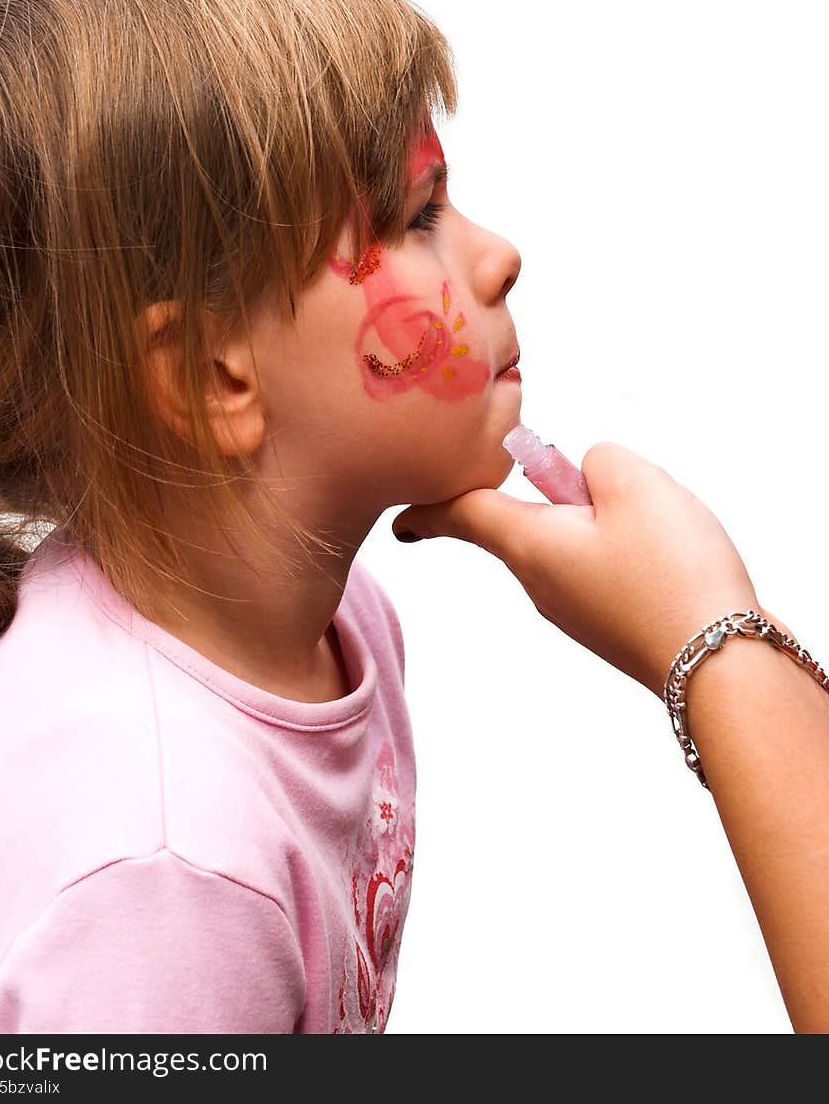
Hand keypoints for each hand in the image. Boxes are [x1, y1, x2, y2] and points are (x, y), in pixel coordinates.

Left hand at [392, 441, 760, 698]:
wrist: (723, 667)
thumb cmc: (672, 572)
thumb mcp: (635, 482)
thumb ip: (599, 458)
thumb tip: (591, 474)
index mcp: (529, 546)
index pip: (461, 516)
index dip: (428, 508)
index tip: (402, 516)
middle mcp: (542, 585)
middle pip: (529, 522)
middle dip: (557, 494)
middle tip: (606, 480)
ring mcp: (579, 612)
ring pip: (576, 544)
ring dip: (608, 519)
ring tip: (665, 523)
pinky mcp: (616, 625)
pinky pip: (609, 570)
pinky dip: (635, 550)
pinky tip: (680, 556)